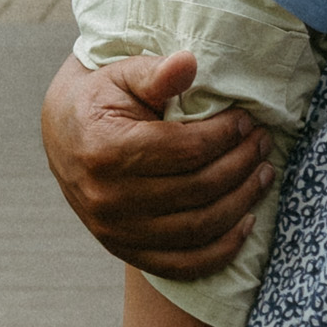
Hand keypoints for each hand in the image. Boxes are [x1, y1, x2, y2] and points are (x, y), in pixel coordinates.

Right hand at [38, 51, 276, 281]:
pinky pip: (183, 264)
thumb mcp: (122, 76)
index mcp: (107, 150)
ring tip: (264, 175)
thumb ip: (156, 72)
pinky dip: (222, 251)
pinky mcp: (125, 250)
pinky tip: (246, 224)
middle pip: (198, 189)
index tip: (246, 121)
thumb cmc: (101, 100)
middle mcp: (108, 198)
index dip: (226, 136)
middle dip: (242, 165)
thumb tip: (189, 62)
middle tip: (262, 143)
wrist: (62, 135)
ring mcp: (116, 231)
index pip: (187, 150)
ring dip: (242, 202)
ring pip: (198, 228)